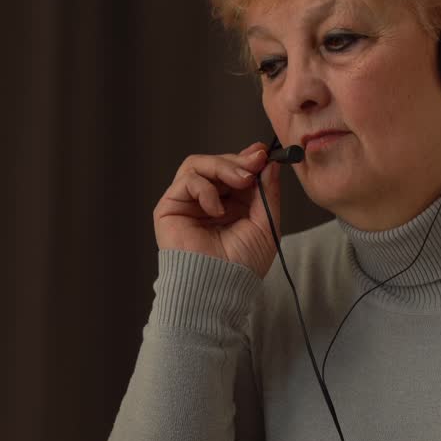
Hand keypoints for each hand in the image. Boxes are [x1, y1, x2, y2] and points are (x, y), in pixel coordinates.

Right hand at [152, 143, 281, 277]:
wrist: (220, 287)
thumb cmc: (241, 266)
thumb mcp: (266, 224)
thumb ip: (267, 192)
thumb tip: (270, 163)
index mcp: (230, 205)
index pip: (234, 170)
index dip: (248, 157)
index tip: (264, 153)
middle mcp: (208, 201)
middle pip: (217, 163)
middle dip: (238, 160)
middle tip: (255, 164)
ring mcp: (188, 203)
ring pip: (199, 164)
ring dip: (223, 167)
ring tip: (240, 181)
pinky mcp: (170, 207)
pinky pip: (187, 180)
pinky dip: (206, 188)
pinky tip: (217, 210)